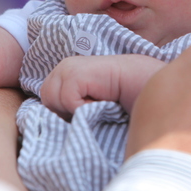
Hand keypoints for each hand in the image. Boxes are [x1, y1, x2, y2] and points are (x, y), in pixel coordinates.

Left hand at [41, 54, 163, 119]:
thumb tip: (48, 124)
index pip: (47, 100)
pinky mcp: (75, 74)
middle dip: (66, 113)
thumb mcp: (87, 102)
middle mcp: (63, 67)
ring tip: (96, 103)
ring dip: (75, 110)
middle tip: (92, 108)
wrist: (143, 82)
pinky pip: (68, 102)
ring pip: (53, 103)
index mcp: (63, 72)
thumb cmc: (119, 96)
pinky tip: (101, 99)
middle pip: (46, 102)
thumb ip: (68, 105)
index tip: (86, 110)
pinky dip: (83, 108)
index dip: (64, 112)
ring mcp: (67, 68)